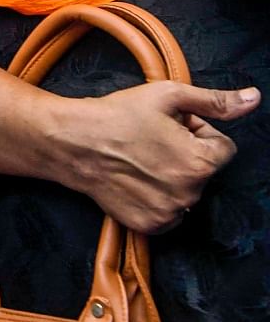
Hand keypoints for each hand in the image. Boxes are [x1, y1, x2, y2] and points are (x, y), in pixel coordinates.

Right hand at [54, 81, 259, 232]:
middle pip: (203, 170)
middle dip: (185, 155)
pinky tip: (136, 181)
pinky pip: (168, 213)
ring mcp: (167, 213)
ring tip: (140, 160)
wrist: (71, 143)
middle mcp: (189, 194)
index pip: (223, 148)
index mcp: (201, 162)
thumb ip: (216, 101)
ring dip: (172, 177)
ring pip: (186, 191)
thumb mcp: (168, 96)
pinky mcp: (148, 225)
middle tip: (151, 140)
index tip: (170, 127)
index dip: (198, 132)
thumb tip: (253, 99)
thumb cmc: (116, 116)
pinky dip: (157, 199)